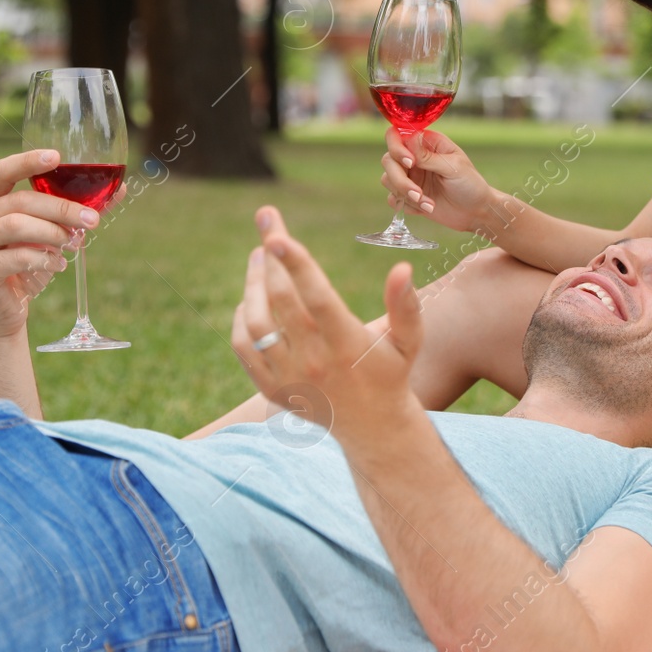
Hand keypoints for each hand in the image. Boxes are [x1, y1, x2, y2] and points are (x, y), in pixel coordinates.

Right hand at [0, 150, 112, 336]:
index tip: (58, 157)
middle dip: (61, 208)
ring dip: (53, 233)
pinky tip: (59, 265)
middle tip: (92, 220)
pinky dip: (44, 259)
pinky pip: (16, 256)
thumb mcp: (49, 233)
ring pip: (16, 225)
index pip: (3, 171)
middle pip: (21, 201)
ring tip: (74, 244)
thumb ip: (76, 211)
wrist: (3, 311)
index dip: (28, 161)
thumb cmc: (27, 265)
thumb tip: (120, 189)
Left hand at [230, 206, 422, 440]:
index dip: (295, 264)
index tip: (275, 235)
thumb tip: (402, 268)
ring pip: (258, 323)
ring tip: (259, 258)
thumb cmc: (392, 372)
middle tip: (267, 224)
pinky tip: (251, 298)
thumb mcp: (408, 340)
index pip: (316, 296)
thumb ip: (406, 305)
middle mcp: (316, 362)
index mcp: (348, 345)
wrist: (372, 427)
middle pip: (282, 301)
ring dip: (253, 284)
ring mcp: (290, 378)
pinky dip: (243, 319)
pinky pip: (245, 349)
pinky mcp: (272, 389)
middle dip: (271, 258)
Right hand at [380, 127, 496, 233]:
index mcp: (426, 143)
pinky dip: (407, 206)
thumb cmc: (470, 184)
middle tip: (418, 193)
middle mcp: (414, 157)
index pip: (397, 135)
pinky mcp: (407, 195)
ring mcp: (410, 177)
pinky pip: (393, 199)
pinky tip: (426, 209)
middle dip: (400, 179)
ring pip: (387, 180)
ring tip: (428, 204)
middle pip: (388, 160)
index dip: (397, 148)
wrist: (475, 212)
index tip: (411, 163)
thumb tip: (410, 139)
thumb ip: (429, 157)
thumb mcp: (453, 167)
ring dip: (405, 195)